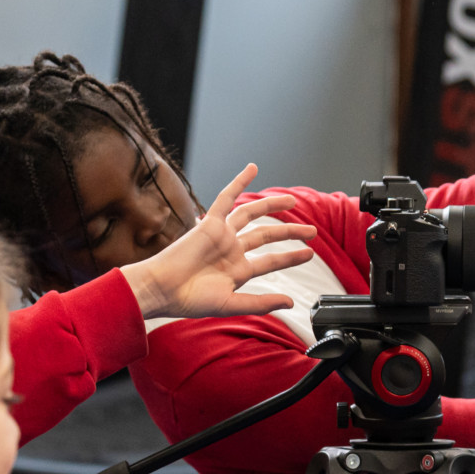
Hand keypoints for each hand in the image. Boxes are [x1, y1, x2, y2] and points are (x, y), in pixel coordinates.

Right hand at [120, 164, 316, 318]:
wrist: (163, 289)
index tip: (309, 254)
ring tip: (293, 200)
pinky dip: (239, 182)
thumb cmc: (189, 300)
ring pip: (252, 214)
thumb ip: (261, 303)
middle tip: (311, 231)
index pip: (271, 261)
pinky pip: (227, 197)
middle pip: (266, 235)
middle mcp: (231, 250)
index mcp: (237, 271)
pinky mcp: (210, 223)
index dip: (291, 257)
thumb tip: (290, 302)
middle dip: (290, 231)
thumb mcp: (231, 304)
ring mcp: (222, 235)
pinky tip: (253, 168)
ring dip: (272, 205)